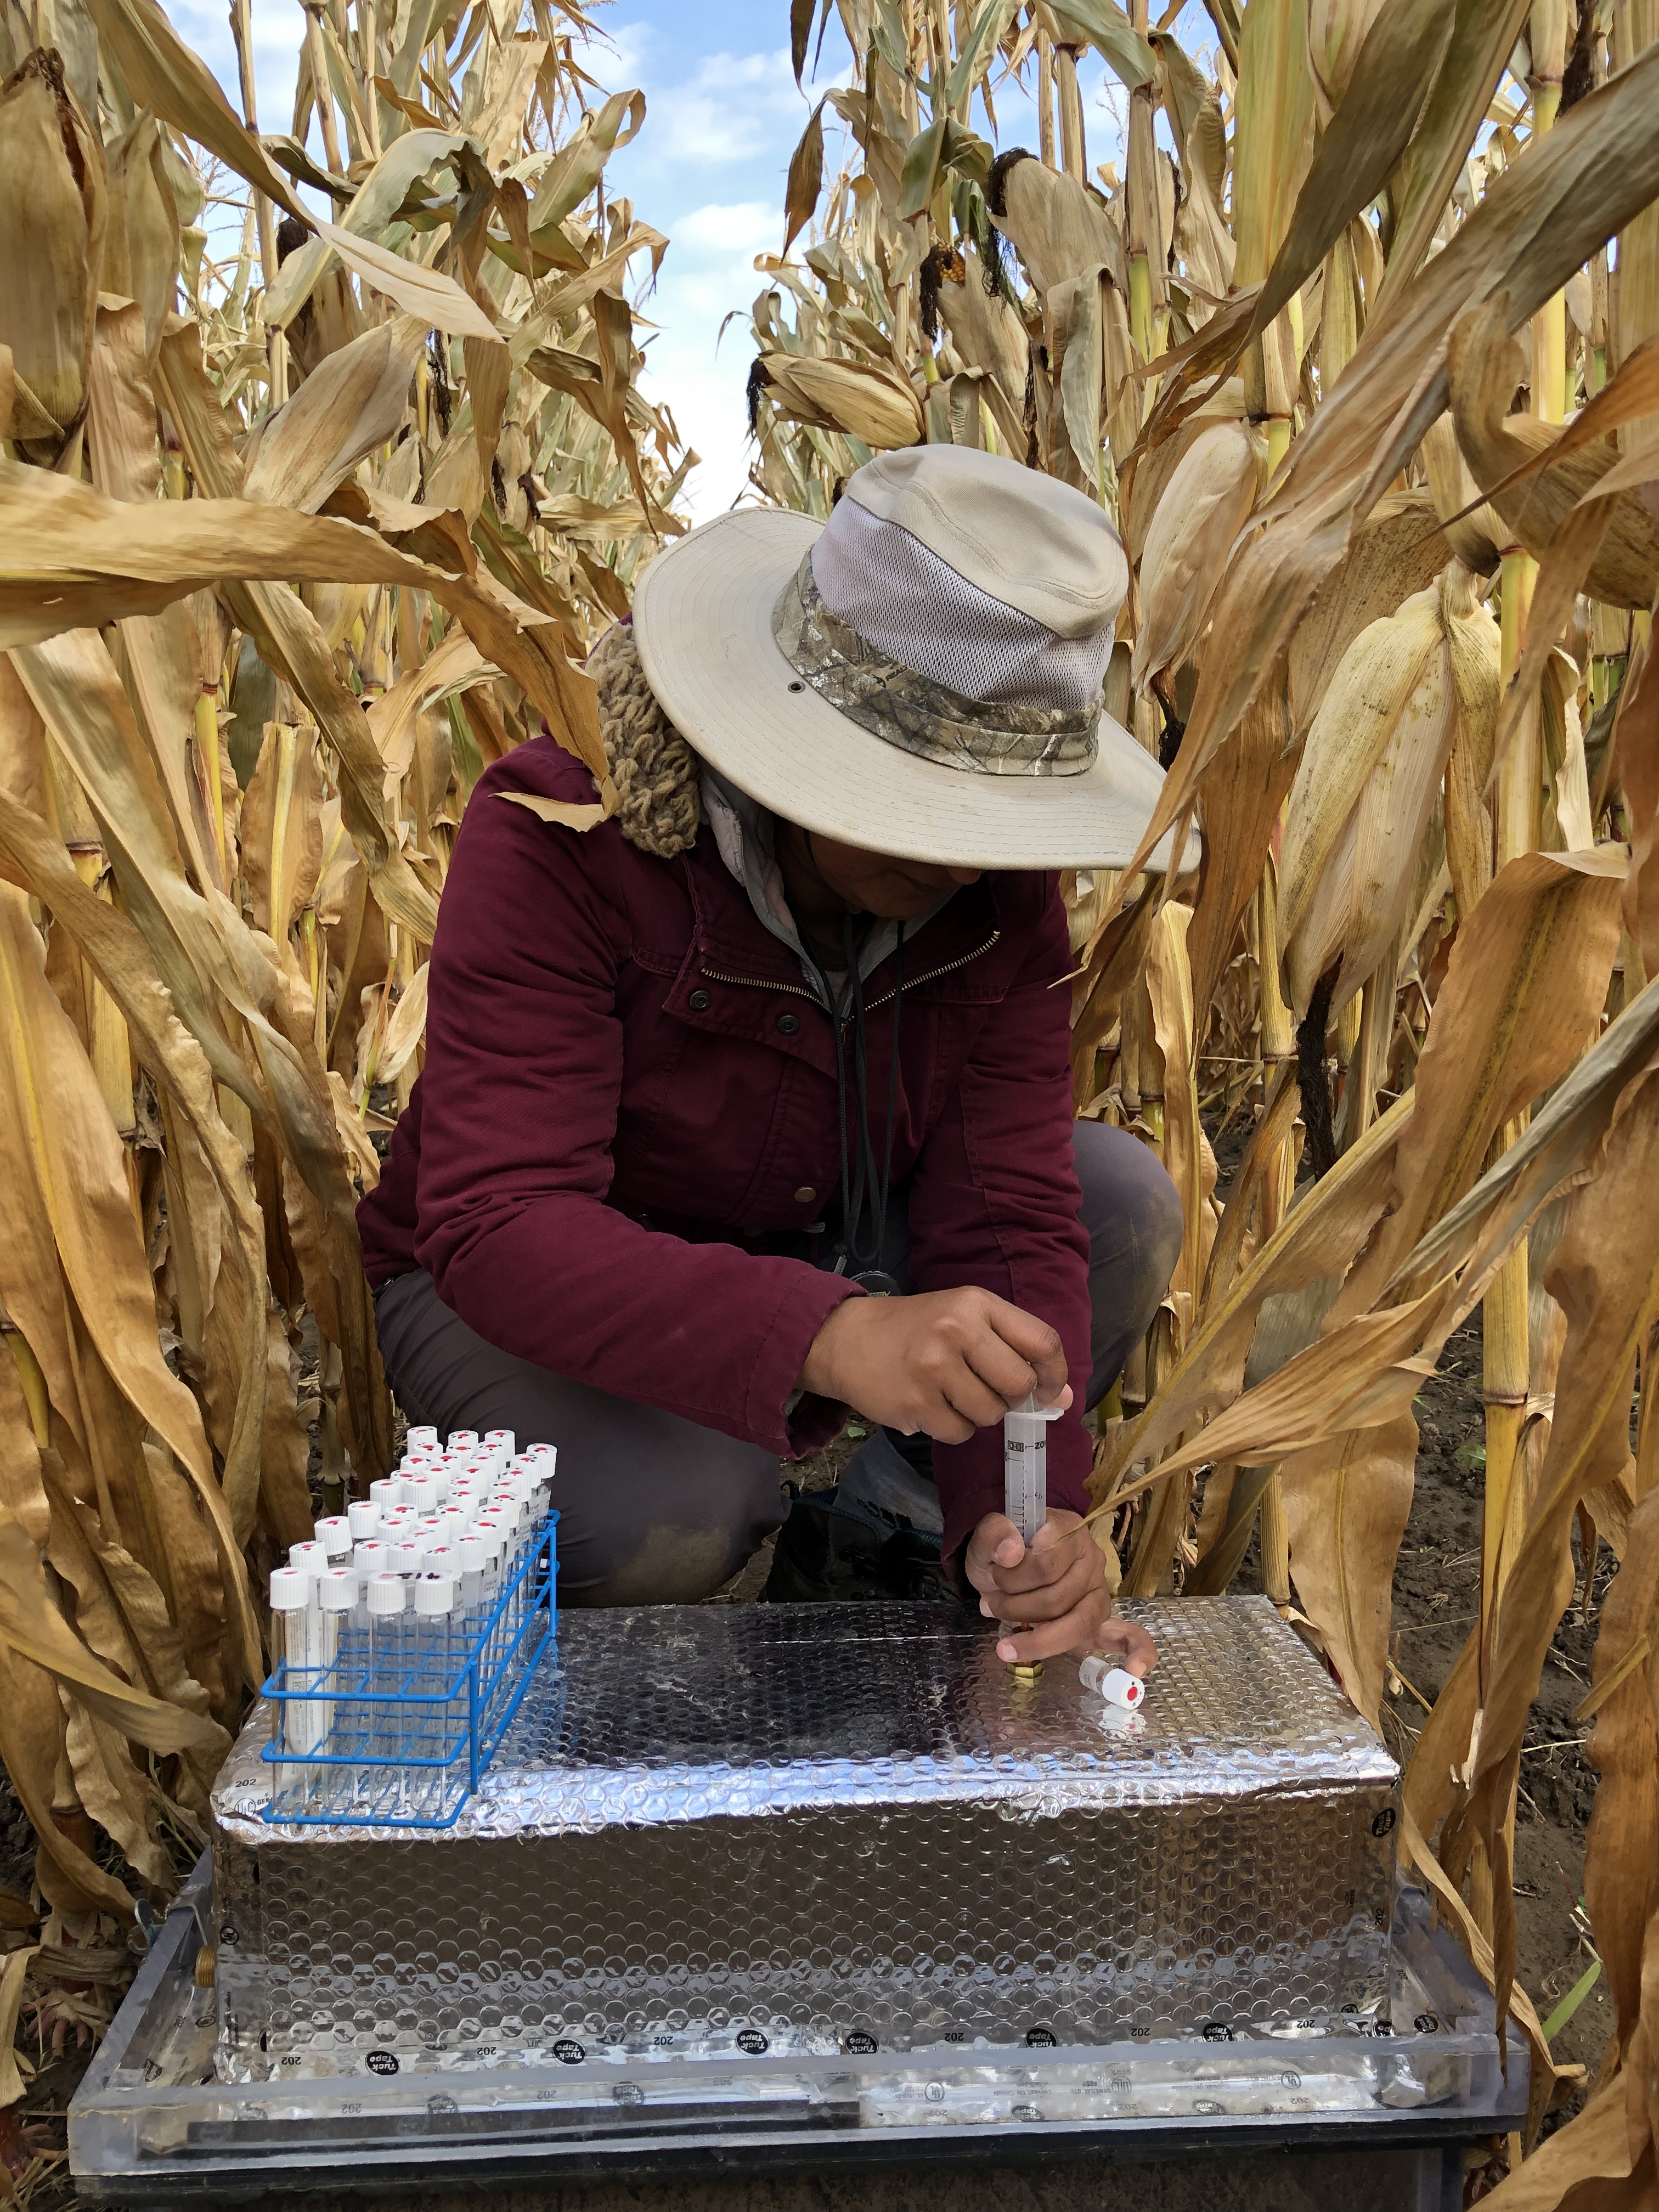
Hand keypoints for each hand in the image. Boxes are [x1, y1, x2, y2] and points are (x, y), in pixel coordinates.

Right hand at [799, 1286, 1071, 1443]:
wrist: (846, 1339)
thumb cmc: (915, 1328)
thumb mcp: (965, 1319)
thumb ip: (1015, 1350)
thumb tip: (1063, 1399)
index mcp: (976, 1303)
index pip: (1042, 1342)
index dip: (1054, 1374)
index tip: (1047, 1390)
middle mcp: (957, 1330)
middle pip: (1019, 1384)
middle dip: (1011, 1397)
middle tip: (988, 1389)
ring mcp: (934, 1367)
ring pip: (991, 1414)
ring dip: (978, 1413)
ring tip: (950, 1393)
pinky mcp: (915, 1403)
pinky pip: (960, 1432)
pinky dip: (951, 1428)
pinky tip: (930, 1406)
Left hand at [964, 1508, 1157, 1671]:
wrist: (1002, 1566)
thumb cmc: (1000, 1552)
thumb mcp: (986, 1538)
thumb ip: (993, 1535)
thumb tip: (1011, 1552)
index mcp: (1068, 1529)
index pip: (1045, 1564)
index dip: (1012, 1576)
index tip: (993, 1571)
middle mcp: (1091, 1559)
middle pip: (1056, 1599)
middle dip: (1015, 1607)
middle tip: (990, 1603)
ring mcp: (1098, 1592)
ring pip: (1075, 1624)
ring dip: (1035, 1636)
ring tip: (1007, 1635)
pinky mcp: (1100, 1620)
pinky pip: (1129, 1637)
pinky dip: (1137, 1653)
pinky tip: (1134, 1670)